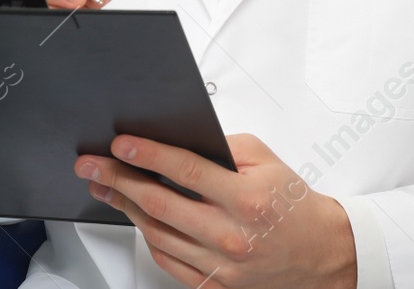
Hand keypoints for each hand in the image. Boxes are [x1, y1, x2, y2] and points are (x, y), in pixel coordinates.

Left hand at [74, 133, 356, 288]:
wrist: (323, 254)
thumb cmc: (293, 205)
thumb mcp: (265, 161)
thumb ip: (222, 147)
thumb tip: (175, 139)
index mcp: (246, 199)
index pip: (185, 171)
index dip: (147, 155)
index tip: (120, 144)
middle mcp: (232, 235)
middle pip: (159, 204)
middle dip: (117, 180)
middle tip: (90, 166)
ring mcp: (222, 265)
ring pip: (157, 233)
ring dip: (125, 207)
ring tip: (105, 187)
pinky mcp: (217, 285)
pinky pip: (168, 261)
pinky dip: (147, 237)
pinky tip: (135, 218)